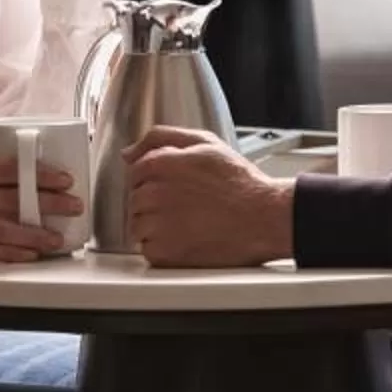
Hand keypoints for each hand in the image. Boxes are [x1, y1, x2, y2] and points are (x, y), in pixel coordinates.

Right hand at [0, 159, 83, 262]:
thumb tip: (13, 180)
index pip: (6, 169)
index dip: (37, 173)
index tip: (64, 177)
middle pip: (10, 197)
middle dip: (45, 201)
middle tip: (73, 205)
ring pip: (0, 227)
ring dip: (32, 233)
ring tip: (56, 237)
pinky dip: (8, 253)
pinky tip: (28, 255)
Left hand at [124, 127, 294, 267]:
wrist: (263, 219)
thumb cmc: (239, 183)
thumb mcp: (206, 143)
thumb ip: (162, 138)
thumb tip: (128, 153)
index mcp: (161, 164)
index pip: (135, 171)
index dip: (155, 179)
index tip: (174, 187)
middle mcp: (154, 193)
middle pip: (135, 199)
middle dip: (155, 203)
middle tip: (185, 206)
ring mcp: (157, 225)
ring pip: (138, 226)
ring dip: (156, 227)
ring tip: (187, 224)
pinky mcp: (164, 253)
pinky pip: (148, 251)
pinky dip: (163, 249)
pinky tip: (187, 239)